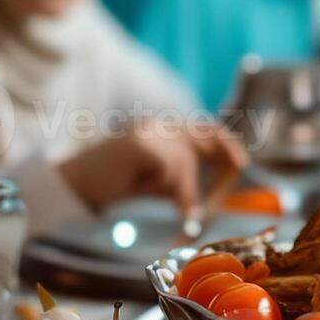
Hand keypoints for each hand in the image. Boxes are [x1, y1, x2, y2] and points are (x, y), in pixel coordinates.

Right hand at [58, 119, 246, 214]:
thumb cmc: (117, 183)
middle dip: (204, 167)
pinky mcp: (140, 143)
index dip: (225, 142)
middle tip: (204, 192)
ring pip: (184, 160)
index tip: (241, 162)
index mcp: (163, 127)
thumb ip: (182, 178)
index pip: (204, 127)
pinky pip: (169, 167)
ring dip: (176, 186)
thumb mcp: (158, 181)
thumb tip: (205, 195)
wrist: (77, 184)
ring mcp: (147, 130)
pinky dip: (162, 184)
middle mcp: (157, 123)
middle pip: (200, 140)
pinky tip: (140, 184)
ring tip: (152, 192)